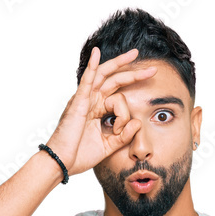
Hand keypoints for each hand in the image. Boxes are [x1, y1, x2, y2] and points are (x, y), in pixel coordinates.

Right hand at [44, 46, 157, 175]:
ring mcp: (84, 99)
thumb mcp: (109, 145)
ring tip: (134, 54)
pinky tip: (96, 53)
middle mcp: (91, 101)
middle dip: (133, 73)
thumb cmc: (79, 155)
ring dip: (119, 63)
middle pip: (114, 80)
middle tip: (152, 69)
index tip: (122, 130)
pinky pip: (86, 80)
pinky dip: (91, 66)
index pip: (119, 97)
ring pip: (104, 75)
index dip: (126, 114)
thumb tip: (138, 122)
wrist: (62, 163)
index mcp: (97, 110)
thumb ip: (124, 135)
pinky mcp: (78, 102)